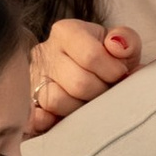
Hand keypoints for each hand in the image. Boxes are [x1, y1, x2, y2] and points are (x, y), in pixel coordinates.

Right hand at [27, 20, 141, 135]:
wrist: (88, 72)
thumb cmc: (106, 57)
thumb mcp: (121, 43)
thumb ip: (127, 39)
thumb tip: (117, 47)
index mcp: (66, 32)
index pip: (90, 55)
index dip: (112, 71)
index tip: (120, 74)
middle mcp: (44, 53)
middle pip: (78, 83)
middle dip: (100, 92)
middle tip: (107, 91)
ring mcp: (33, 79)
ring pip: (56, 101)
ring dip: (81, 109)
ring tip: (90, 102)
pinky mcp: (29, 104)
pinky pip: (34, 117)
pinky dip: (46, 122)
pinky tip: (58, 120)